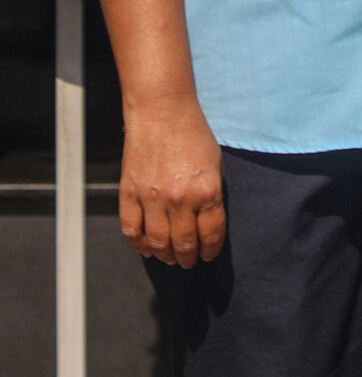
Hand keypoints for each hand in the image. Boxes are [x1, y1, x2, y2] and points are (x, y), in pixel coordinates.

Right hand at [120, 96, 225, 267]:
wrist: (162, 114)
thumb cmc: (194, 135)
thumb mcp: (216, 165)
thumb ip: (211, 195)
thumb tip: (206, 221)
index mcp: (207, 192)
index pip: (211, 233)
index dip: (210, 249)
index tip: (208, 256)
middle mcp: (180, 200)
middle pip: (183, 243)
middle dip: (187, 258)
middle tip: (188, 263)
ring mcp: (152, 198)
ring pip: (157, 242)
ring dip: (164, 255)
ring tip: (169, 258)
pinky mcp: (129, 193)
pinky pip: (131, 229)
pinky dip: (138, 244)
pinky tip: (146, 249)